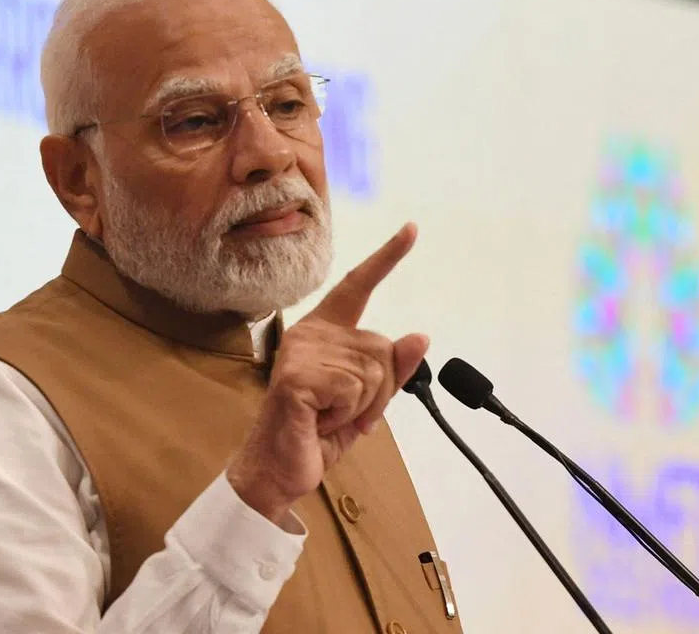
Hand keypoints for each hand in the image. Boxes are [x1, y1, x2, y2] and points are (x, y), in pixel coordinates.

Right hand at [227, 223, 429, 525]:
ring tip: (326, 417)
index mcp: (324, 332)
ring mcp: (302, 352)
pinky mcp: (298, 376)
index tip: (412, 229)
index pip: (359, 287)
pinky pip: (353, 389)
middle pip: (382, 349)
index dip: (387, 258)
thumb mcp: (366, 401)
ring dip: (362, 407)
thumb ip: (392, 370)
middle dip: (378, 393)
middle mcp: (311, 333)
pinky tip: (318, 420)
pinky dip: (346, 414)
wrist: (277, 470)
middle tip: (341, 412)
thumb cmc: (317, 432)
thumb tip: (420, 336)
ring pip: (373, 373)